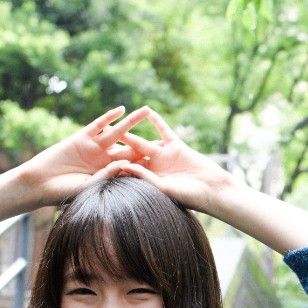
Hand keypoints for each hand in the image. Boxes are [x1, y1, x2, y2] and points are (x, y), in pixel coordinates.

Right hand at [16, 106, 152, 206]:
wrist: (42, 183)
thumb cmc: (65, 192)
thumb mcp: (90, 186)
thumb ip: (107, 175)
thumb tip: (125, 164)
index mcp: (108, 173)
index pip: (132, 167)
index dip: (147, 163)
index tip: (166, 163)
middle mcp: (104, 158)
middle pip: (129, 147)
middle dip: (146, 142)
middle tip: (164, 136)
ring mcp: (93, 146)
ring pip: (117, 132)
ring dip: (131, 121)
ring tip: (147, 110)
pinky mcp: (81, 137)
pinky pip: (98, 125)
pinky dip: (108, 117)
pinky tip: (121, 109)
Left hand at [94, 107, 236, 214]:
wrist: (211, 189)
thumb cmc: (188, 196)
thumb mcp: (163, 187)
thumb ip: (144, 176)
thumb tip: (125, 166)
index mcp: (149, 179)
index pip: (128, 170)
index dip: (113, 165)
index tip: (96, 161)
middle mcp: (155, 167)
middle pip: (132, 154)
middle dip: (118, 147)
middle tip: (100, 139)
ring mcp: (165, 155)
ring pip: (145, 141)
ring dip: (133, 132)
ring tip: (119, 123)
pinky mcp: (176, 146)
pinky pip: (164, 131)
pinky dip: (157, 122)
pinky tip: (149, 111)